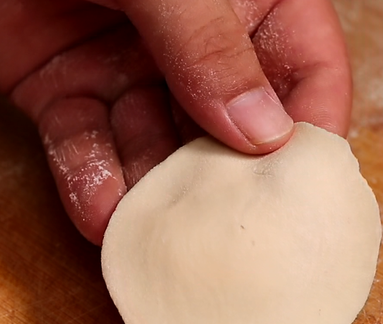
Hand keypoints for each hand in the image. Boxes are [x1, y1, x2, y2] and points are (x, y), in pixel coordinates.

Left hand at [0, 0, 351, 243]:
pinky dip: (93, 185)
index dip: (312, 128)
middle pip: (231, 127)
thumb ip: (209, 46)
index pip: (305, 69)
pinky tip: (105, 220)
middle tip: (232, 235)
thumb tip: (264, 133)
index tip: (307, 186)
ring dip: (157, 197)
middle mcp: (194, 44)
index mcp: (246, 0)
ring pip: (156, 150)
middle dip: (229, 182)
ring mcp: (132, 71)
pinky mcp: (69, 92)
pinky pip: (87, 147)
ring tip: (166, 240)